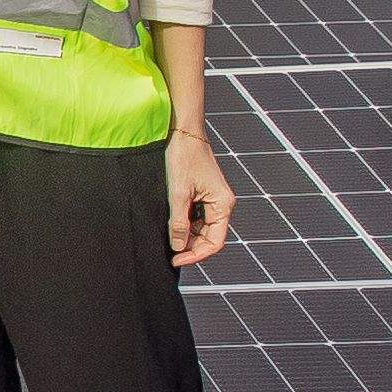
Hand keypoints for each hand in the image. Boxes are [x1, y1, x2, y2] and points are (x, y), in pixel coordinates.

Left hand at [164, 129, 234, 269]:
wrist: (182, 131)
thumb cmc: (182, 157)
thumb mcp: (178, 193)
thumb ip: (178, 222)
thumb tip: (178, 247)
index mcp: (223, 205)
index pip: (214, 242)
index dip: (196, 255)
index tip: (176, 260)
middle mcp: (222, 204)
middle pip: (209, 238)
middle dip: (190, 247)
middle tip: (169, 254)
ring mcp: (213, 199)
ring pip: (202, 228)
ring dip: (187, 237)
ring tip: (168, 240)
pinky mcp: (203, 194)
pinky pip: (197, 217)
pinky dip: (185, 224)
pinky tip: (171, 226)